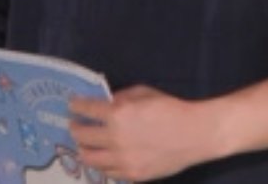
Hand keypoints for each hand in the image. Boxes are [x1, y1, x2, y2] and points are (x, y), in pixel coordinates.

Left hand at [68, 85, 222, 181]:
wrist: (194, 134)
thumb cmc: (170, 108)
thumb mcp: (143, 93)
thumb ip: (121, 98)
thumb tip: (106, 104)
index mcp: (117, 114)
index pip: (86, 110)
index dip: (76, 107)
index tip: (73, 106)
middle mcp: (115, 138)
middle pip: (82, 136)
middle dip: (75, 129)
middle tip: (75, 126)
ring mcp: (123, 159)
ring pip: (90, 159)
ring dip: (83, 150)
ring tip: (83, 146)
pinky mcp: (132, 173)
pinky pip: (108, 172)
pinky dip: (102, 164)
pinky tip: (102, 159)